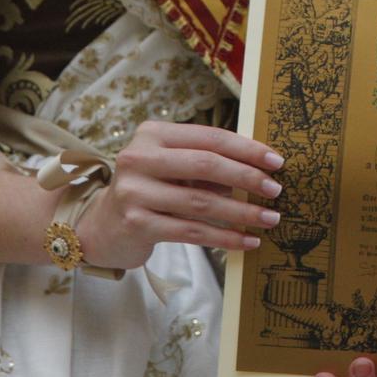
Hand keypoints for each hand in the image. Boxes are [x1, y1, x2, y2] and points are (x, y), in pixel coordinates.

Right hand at [71, 121, 284, 269]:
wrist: (100, 226)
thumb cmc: (148, 191)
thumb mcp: (171, 167)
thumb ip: (206, 163)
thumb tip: (260, 170)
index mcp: (153, 135)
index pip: (210, 137)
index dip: (247, 149)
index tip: (276, 162)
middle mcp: (139, 158)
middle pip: (206, 165)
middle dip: (247, 178)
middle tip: (276, 190)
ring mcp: (135, 192)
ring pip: (202, 202)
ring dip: (242, 213)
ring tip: (269, 219)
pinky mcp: (137, 224)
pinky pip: (192, 231)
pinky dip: (225, 237)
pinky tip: (247, 241)